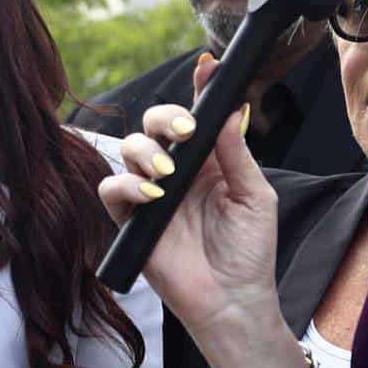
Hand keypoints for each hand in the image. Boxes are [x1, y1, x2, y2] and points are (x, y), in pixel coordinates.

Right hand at [97, 53, 284, 348]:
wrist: (231, 300)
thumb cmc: (249, 252)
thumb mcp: (254, 197)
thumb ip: (237, 154)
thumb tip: (230, 110)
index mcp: (209, 162)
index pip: (198, 117)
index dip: (199, 90)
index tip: (206, 68)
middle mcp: (177, 173)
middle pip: (155, 125)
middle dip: (165, 117)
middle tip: (184, 132)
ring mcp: (152, 195)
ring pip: (129, 149)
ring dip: (144, 151)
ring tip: (167, 172)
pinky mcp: (130, 221)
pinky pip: (113, 189)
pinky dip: (126, 185)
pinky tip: (152, 195)